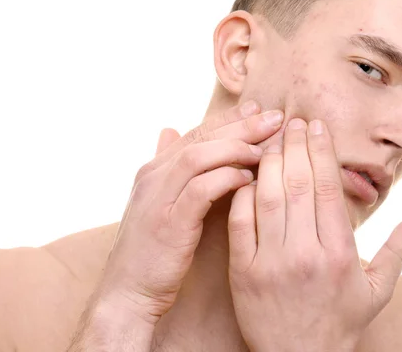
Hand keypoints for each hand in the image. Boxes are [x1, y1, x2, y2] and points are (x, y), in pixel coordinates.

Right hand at [94, 101, 283, 326]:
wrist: (127, 293)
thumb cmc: (152, 250)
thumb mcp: (159, 202)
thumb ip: (169, 168)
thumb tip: (169, 130)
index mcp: (154, 169)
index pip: (198, 131)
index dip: (230, 118)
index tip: (260, 109)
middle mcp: (153, 176)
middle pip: (202, 138)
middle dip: (241, 125)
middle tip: (275, 118)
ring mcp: (158, 198)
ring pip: (199, 156)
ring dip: (236, 149)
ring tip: (266, 150)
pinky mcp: (169, 223)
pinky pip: (201, 189)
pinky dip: (226, 179)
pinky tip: (249, 178)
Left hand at [228, 118, 401, 351]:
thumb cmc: (342, 322)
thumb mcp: (378, 289)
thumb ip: (400, 248)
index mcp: (340, 253)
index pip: (327, 187)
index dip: (320, 151)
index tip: (316, 126)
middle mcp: (305, 254)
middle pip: (297, 183)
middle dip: (294, 145)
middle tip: (292, 121)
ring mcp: (270, 262)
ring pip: (267, 196)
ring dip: (268, 161)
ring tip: (271, 138)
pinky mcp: (243, 271)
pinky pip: (239, 220)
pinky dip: (242, 192)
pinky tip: (248, 173)